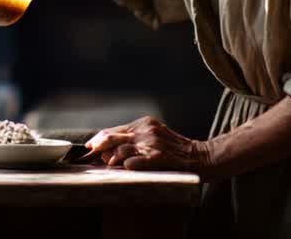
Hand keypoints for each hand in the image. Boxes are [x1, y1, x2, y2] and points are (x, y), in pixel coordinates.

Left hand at [84, 116, 212, 175]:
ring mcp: (153, 143)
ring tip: (110, 166)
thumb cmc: (175, 150)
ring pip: (121, 150)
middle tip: (93, 159)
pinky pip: (138, 161)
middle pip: (112, 139)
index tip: (87, 149)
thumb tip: (105, 146)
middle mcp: (146, 130)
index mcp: (143, 123)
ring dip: (111, 160)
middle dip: (99, 150)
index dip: (97, 141)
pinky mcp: (161, 156)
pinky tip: (126, 168)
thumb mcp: (153, 137)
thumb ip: (133, 138)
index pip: (112, 131)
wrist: (203, 157)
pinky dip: (128, 165)